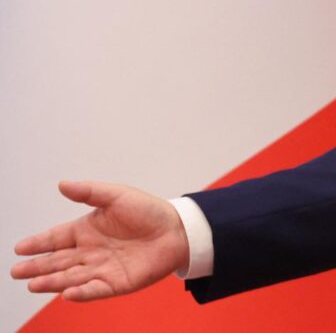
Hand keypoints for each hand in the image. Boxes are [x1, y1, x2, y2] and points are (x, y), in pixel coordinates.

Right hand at [10, 180, 189, 301]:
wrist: (177, 229)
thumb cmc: (148, 211)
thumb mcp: (117, 196)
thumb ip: (89, 192)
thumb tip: (62, 184)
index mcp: (86, 230)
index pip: (56, 238)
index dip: (38, 243)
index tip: (20, 248)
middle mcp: (89, 252)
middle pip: (58, 261)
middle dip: (37, 267)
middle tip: (17, 271)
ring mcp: (101, 269)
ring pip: (71, 277)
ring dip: (53, 282)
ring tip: (34, 284)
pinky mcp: (116, 283)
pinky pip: (95, 290)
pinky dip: (82, 292)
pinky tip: (67, 293)